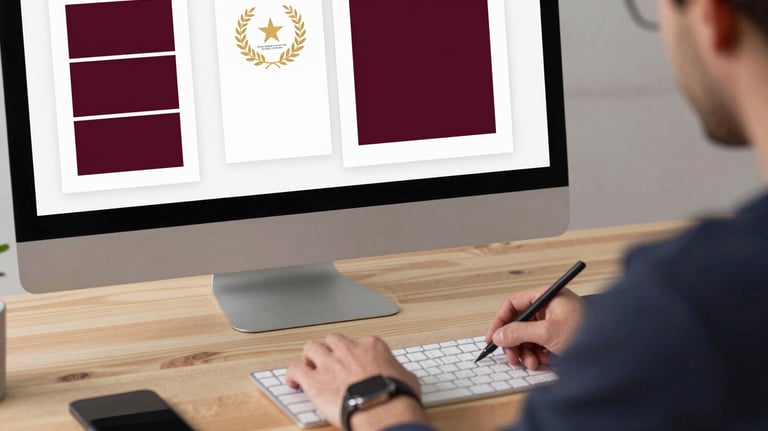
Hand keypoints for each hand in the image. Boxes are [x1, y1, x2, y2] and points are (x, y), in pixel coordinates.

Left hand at [286, 334, 426, 430]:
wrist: (383, 409)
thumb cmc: (396, 396)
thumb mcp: (406, 377)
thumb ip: (397, 371)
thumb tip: (401, 377)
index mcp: (371, 346)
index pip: (358, 342)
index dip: (354, 354)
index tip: (353, 363)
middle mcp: (348, 349)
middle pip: (332, 340)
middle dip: (330, 349)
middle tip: (329, 361)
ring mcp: (329, 362)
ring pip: (311, 348)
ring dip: (309, 357)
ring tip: (309, 367)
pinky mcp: (314, 380)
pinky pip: (295, 369)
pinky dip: (292, 375)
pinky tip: (293, 382)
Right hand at [486, 286, 583, 369]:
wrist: (614, 351)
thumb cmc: (589, 333)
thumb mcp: (547, 333)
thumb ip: (519, 332)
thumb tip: (500, 335)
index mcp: (548, 296)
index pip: (514, 303)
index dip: (500, 321)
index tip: (493, 337)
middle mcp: (550, 306)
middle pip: (519, 321)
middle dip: (514, 341)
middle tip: (511, 356)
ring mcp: (555, 321)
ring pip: (528, 335)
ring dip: (525, 351)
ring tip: (531, 362)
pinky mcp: (559, 336)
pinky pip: (539, 343)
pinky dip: (536, 354)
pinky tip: (542, 361)